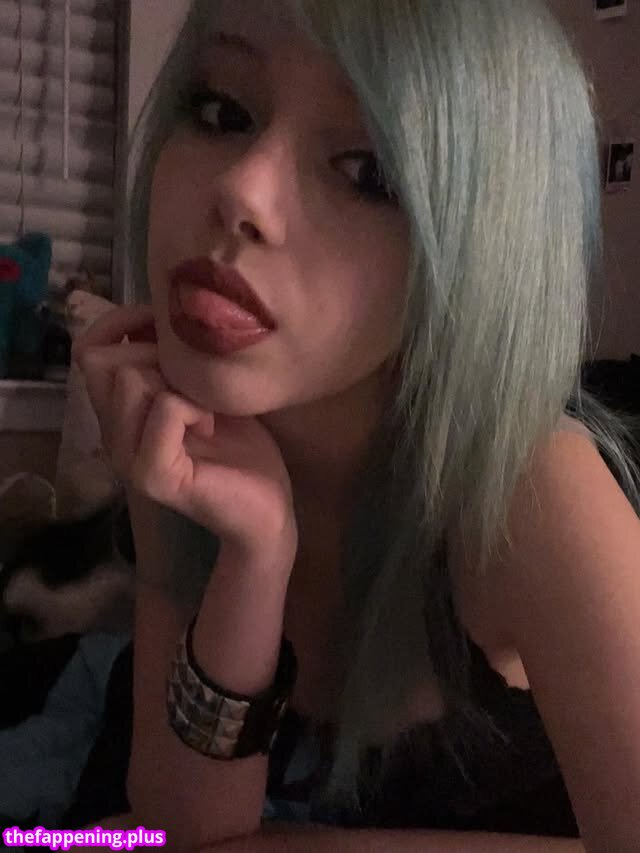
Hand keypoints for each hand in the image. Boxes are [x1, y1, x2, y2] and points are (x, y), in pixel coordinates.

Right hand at [73, 305, 297, 564]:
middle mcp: (113, 436)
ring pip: (131, 380)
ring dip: (179, 382)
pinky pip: (164, 409)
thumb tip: (158, 310)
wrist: (266, 506)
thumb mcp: (203, 386)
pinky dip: (194, 407)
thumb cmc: (240, 445)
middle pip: (106, 361)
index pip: (87, 352)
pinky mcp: (153, 476)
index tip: (166, 327)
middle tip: (197, 384)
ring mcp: (128, 459)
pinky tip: (210, 426)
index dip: (120, 325)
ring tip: (205, 410)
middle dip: (158, 355)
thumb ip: (172, 359)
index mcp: (120, 414)